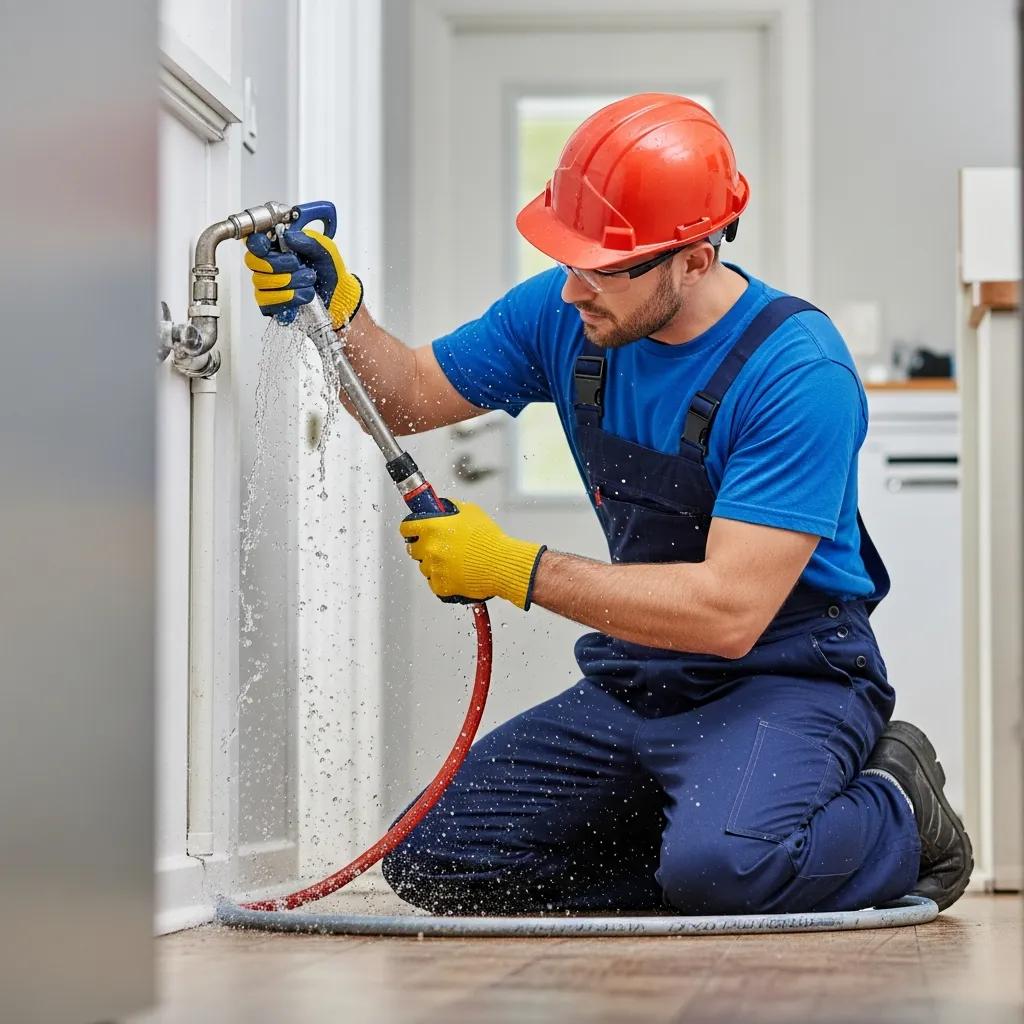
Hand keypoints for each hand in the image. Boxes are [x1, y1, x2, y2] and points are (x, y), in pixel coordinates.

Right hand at [244, 228, 362, 328]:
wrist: (338, 295)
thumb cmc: (328, 270)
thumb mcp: (324, 250)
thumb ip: (308, 240)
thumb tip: (288, 236)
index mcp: (277, 248)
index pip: (254, 242)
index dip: (257, 243)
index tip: (268, 246)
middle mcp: (267, 266)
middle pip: (253, 261)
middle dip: (277, 263)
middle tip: (298, 264)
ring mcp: (266, 286)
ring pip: (262, 282)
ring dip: (291, 281)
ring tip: (310, 281)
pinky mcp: (270, 304)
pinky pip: (267, 301)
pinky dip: (288, 298)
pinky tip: (304, 295)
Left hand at [399, 500, 545, 608]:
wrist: (501, 564)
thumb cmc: (489, 538)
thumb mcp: (470, 511)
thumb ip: (451, 508)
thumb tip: (441, 508)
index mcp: (432, 527)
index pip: (406, 527)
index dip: (411, 528)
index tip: (414, 530)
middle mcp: (428, 548)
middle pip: (413, 548)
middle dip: (424, 546)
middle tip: (441, 546)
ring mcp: (433, 568)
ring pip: (425, 566)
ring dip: (435, 563)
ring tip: (455, 561)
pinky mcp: (440, 586)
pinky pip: (434, 582)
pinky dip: (443, 579)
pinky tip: (457, 573)